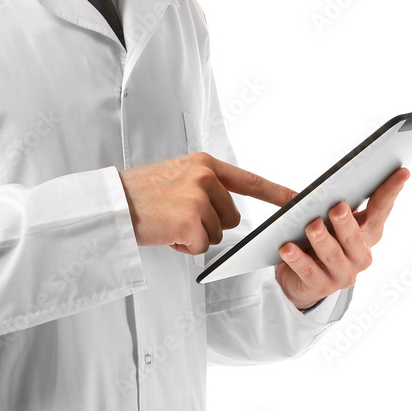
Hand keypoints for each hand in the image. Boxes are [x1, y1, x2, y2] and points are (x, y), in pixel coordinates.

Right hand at [117, 152, 296, 253]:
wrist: (112, 202)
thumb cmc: (141, 193)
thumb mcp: (177, 176)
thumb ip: (205, 186)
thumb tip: (229, 212)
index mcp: (204, 164)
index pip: (249, 180)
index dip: (277, 192)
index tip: (299, 199)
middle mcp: (205, 177)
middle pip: (231, 217)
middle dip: (208, 224)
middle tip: (177, 215)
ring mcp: (198, 198)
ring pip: (216, 234)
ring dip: (194, 235)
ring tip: (168, 221)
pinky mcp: (190, 220)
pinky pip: (201, 246)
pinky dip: (184, 246)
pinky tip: (166, 232)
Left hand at [275, 167, 409, 310]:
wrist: (301, 280)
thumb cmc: (318, 240)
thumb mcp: (325, 219)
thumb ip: (324, 203)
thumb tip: (317, 189)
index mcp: (366, 233)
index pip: (381, 210)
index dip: (391, 192)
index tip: (402, 172)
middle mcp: (360, 256)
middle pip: (355, 237)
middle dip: (346, 223)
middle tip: (338, 207)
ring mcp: (342, 274)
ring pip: (332, 255)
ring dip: (321, 240)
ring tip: (312, 226)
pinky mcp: (320, 287)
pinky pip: (308, 271)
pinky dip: (297, 259)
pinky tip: (287, 248)